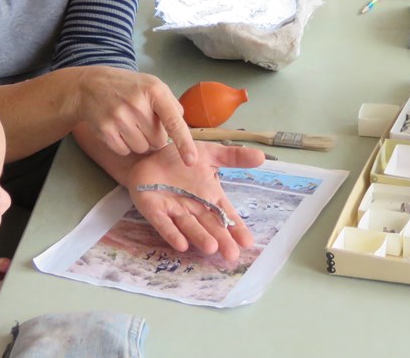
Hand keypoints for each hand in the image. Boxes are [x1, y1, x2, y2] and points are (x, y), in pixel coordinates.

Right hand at [76, 67, 196, 165]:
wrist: (90, 86)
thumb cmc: (128, 87)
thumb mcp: (152, 85)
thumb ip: (171, 104)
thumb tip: (181, 128)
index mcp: (154, 91)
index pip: (174, 121)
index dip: (184, 142)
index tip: (191, 160)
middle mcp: (137, 104)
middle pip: (158, 141)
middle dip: (154, 136)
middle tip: (142, 121)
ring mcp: (120, 118)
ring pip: (142, 148)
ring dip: (139, 141)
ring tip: (129, 123)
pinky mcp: (105, 130)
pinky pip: (124, 151)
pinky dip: (124, 145)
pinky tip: (118, 129)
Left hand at [126, 141, 263, 262]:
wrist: (148, 155)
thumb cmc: (179, 158)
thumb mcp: (209, 153)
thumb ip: (234, 157)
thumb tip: (262, 156)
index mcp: (208, 196)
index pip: (225, 214)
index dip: (236, 227)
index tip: (248, 242)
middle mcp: (194, 207)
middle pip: (210, 225)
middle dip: (221, 239)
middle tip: (232, 255)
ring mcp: (174, 210)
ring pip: (190, 226)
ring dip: (200, 237)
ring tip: (212, 248)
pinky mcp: (155, 210)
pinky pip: (164, 224)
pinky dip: (173, 233)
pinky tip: (182, 245)